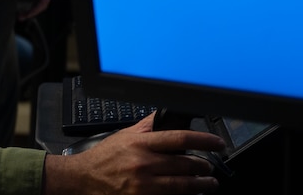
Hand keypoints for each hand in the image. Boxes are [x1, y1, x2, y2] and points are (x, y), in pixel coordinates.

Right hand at [44, 113, 224, 194]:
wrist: (85, 178)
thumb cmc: (105, 157)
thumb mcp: (125, 135)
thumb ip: (147, 125)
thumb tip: (166, 115)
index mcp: (141, 144)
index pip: (180, 139)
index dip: (204, 141)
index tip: (217, 144)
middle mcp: (144, 164)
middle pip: (186, 164)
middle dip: (204, 167)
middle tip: (210, 168)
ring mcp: (144, 185)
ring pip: (183, 185)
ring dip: (200, 185)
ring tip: (208, 184)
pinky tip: (189, 194)